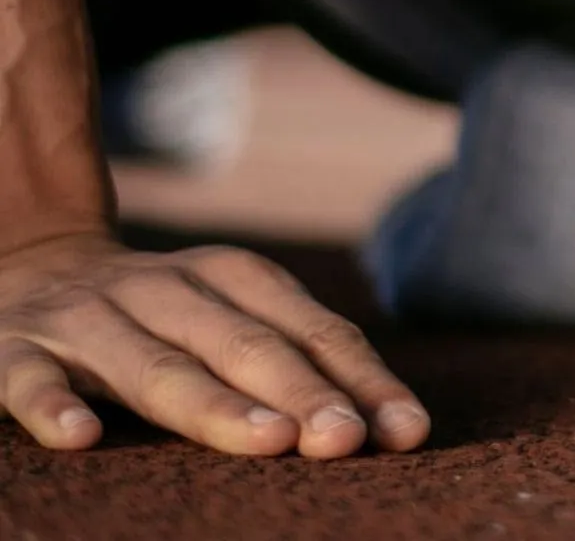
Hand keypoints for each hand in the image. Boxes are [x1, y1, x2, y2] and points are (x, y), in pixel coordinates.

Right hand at [0, 230, 429, 456]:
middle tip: (344, 440)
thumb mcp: (228, 317)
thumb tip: (382, 426)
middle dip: (300, 392)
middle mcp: (167, 288)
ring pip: (154, 365)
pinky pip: (31, 379)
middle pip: (244, 345)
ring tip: (266, 440)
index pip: (311, 330)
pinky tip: (80, 439)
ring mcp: (90, 318)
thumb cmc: (161, 315)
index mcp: (232, 276)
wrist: (30, 265)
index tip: (405, 431)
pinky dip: (55, 406)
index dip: (361, 379)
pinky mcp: (16, 349)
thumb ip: (294, 360)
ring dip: (211, 403)